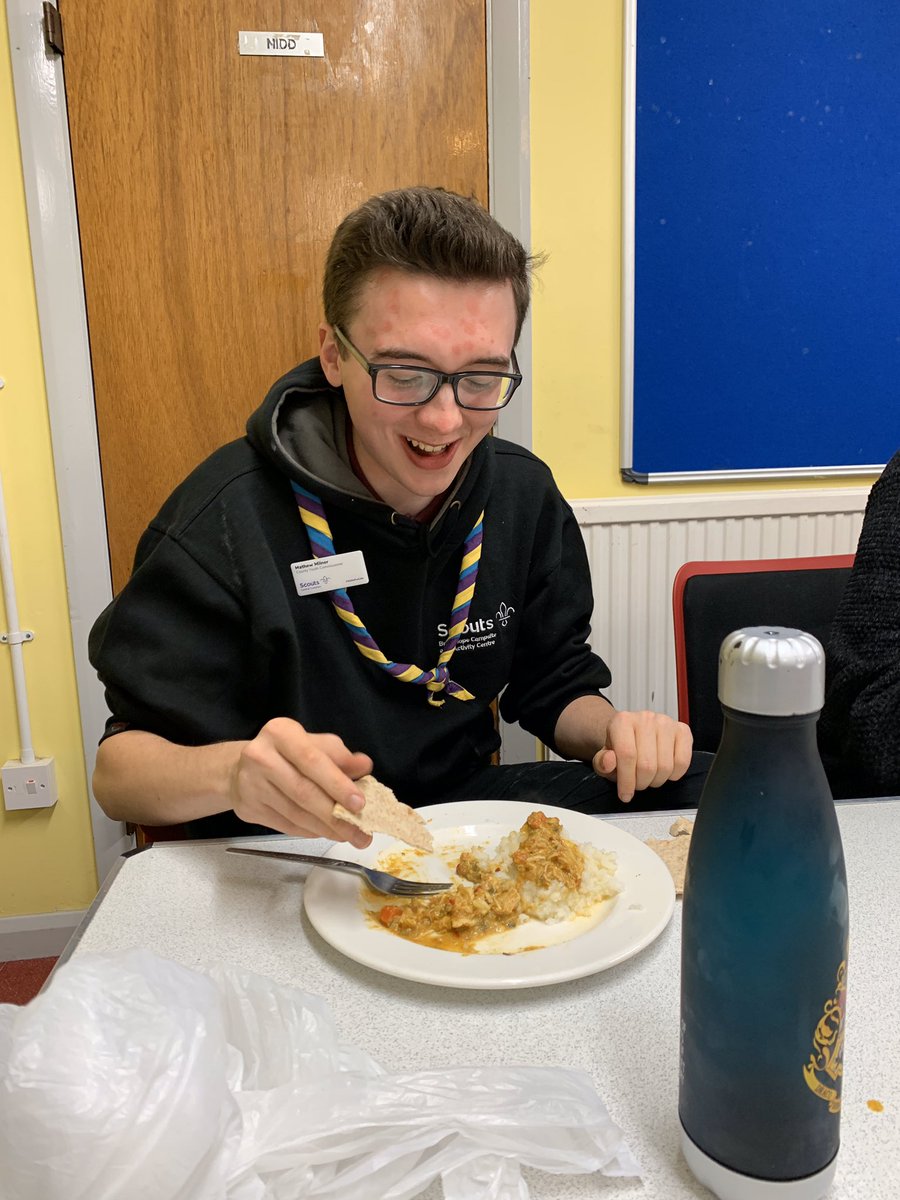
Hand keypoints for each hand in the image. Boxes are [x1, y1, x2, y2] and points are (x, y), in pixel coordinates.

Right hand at [229, 717, 373, 846]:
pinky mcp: (248, 808)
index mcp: (281, 733)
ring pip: (295, 813)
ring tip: (348, 836)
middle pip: (303, 792)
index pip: (312, 761)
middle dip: (336, 816)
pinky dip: (310, 831)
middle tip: (361, 833)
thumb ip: (339, 756)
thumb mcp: (313, 744)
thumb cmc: (285, 753)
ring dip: (326, 829)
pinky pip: (286, 825)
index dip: (337, 784)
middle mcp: (261, 756)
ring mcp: (251, 784)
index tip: (360, 804)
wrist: (239, 768)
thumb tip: (365, 766)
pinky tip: (326, 833)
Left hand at [591, 710, 692, 802]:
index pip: (627, 755)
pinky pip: (683, 762)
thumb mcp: (604, 758)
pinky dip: (674, 774)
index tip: (625, 794)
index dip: (627, 781)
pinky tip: (664, 771)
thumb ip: (601, 762)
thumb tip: (609, 761)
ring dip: (656, 780)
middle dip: (641, 783)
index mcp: (622, 721)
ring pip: (665, 766)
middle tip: (637, 784)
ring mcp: (666, 723)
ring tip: (648, 777)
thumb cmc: (621, 748)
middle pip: (647, 764)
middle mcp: (645, 718)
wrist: (634, 734)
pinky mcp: (682, 730)